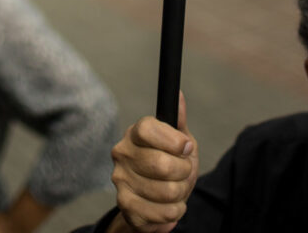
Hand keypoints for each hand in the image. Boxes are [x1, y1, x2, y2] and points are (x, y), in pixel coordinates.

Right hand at [109, 93, 197, 232]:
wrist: (154, 201)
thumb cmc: (169, 166)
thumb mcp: (178, 142)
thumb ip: (178, 122)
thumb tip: (178, 95)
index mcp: (135, 133)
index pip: (148, 129)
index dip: (173, 140)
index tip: (186, 148)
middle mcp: (122, 153)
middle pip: (162, 165)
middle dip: (184, 172)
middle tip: (183, 173)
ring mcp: (121, 180)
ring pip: (167, 191)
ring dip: (181, 194)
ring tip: (176, 190)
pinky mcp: (125, 206)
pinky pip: (163, 213)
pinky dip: (175, 212)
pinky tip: (170, 206)